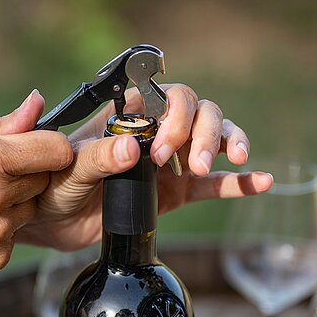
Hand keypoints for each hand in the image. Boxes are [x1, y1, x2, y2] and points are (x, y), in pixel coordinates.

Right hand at [0, 90, 71, 283]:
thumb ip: (4, 125)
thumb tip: (39, 102)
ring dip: (16, 202)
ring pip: (33, 207)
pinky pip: (17, 234)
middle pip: (46, 179)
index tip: (40, 147)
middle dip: (29, 173)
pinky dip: (3, 228)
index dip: (51, 146)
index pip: (56, 150)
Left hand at [17, 84, 272, 250]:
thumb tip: (132, 148)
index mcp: (130, 116)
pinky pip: (213, 184)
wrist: (54, 221)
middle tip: (186, 165)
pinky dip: (238, 183)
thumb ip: (99, 156)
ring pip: (212, 139)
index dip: (176, 114)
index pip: (167, 95)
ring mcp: (169, 161)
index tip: (161, 147)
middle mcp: (154, 131)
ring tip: (224, 164)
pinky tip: (262, 181)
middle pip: (198, 112)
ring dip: (224, 145)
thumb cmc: (54, 182)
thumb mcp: (70, 167)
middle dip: (202, 134)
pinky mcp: (175, 192)